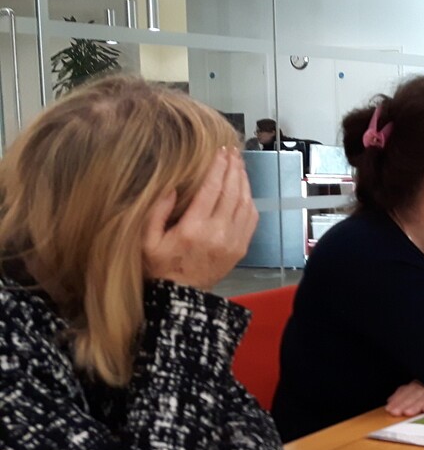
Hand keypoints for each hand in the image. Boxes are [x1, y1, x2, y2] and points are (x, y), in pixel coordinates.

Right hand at [143, 148, 257, 290]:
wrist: (181, 297)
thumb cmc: (159, 267)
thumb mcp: (146, 241)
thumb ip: (156, 212)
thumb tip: (171, 187)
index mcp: (194, 228)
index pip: (212, 189)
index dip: (218, 168)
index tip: (220, 151)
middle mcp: (218, 232)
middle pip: (232, 192)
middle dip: (233, 169)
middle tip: (232, 151)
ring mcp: (233, 241)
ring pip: (245, 203)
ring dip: (243, 181)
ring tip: (239, 164)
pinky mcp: (241, 248)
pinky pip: (251, 219)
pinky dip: (250, 200)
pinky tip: (244, 189)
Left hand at [386, 380, 423, 415]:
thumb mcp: (421, 388)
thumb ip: (405, 393)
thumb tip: (390, 400)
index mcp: (422, 381)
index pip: (408, 390)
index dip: (398, 398)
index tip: (389, 408)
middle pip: (416, 393)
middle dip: (405, 403)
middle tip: (395, 412)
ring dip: (417, 404)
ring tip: (408, 413)